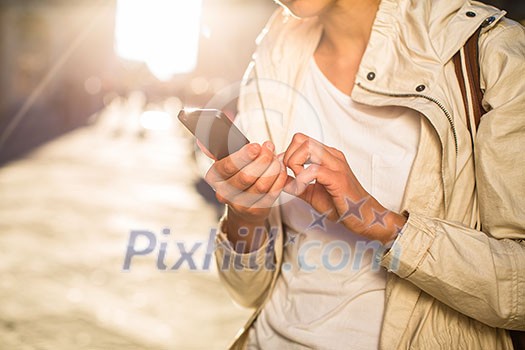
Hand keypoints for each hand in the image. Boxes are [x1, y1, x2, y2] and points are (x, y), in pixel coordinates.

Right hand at [205, 141, 287, 224]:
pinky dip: (279, 179)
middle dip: (262, 160)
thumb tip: (203, 140)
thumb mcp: (225, 161)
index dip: (244, 156)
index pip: (227, 166)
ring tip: (276, 158)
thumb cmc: (235, 176)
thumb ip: (216, 149)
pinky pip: (272, 194)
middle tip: (269, 149)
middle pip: (246, 176)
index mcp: (214, 177)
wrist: (242, 205)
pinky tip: (281, 170)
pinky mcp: (256, 211)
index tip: (257, 146)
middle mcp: (224, 193)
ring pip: (261, 185)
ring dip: (273, 169)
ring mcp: (240, 205)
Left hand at [282, 133, 405, 243]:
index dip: (287, 153)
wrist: (365, 217)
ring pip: (308, 148)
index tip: (284, 171)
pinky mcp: (338, 178)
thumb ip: (296, 184)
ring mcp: (336, 165)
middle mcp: (332, 156)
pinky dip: (302, 178)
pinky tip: (303, 188)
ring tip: (296, 182)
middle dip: (288, 156)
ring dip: (294, 164)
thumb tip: (278, 178)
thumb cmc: (343, 205)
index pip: (300, 140)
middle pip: (301, 139)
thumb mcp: (312, 193)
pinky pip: (314, 170)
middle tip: (289, 175)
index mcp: (327, 156)